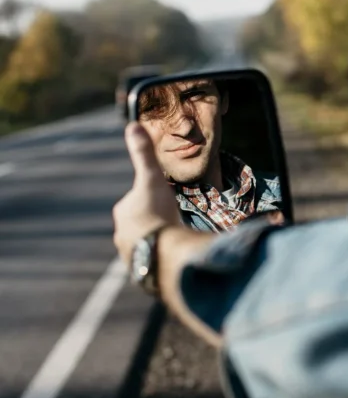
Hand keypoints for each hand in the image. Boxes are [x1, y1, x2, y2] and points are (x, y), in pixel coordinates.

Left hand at [113, 122, 179, 264]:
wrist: (164, 252)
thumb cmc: (158, 212)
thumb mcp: (152, 179)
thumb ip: (143, 154)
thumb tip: (132, 125)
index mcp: (123, 212)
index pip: (136, 203)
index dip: (152, 201)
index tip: (166, 204)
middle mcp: (121, 235)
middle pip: (140, 225)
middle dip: (154, 224)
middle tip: (174, 223)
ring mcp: (131, 255)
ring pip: (146, 245)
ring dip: (158, 243)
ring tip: (175, 241)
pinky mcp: (143, 273)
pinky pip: (153, 262)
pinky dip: (161, 259)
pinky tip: (174, 257)